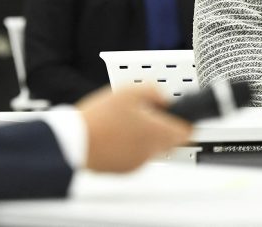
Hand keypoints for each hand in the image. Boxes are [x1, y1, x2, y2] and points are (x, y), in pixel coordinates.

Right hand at [76, 85, 191, 172]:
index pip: (187, 131)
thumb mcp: (129, 91)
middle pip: (169, 140)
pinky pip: (135, 156)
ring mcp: (137, 163)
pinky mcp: (123, 170)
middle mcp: (151, 151)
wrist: (74, 142)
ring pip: (151, 148)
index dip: (183, 120)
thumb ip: (153, 91)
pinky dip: (129, 147)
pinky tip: (114, 135)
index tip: (176, 114)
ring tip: (123, 123)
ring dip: (143, 137)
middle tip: (144, 114)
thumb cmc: (99, 118)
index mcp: (157, 132)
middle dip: (160, 127)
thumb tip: (164, 98)